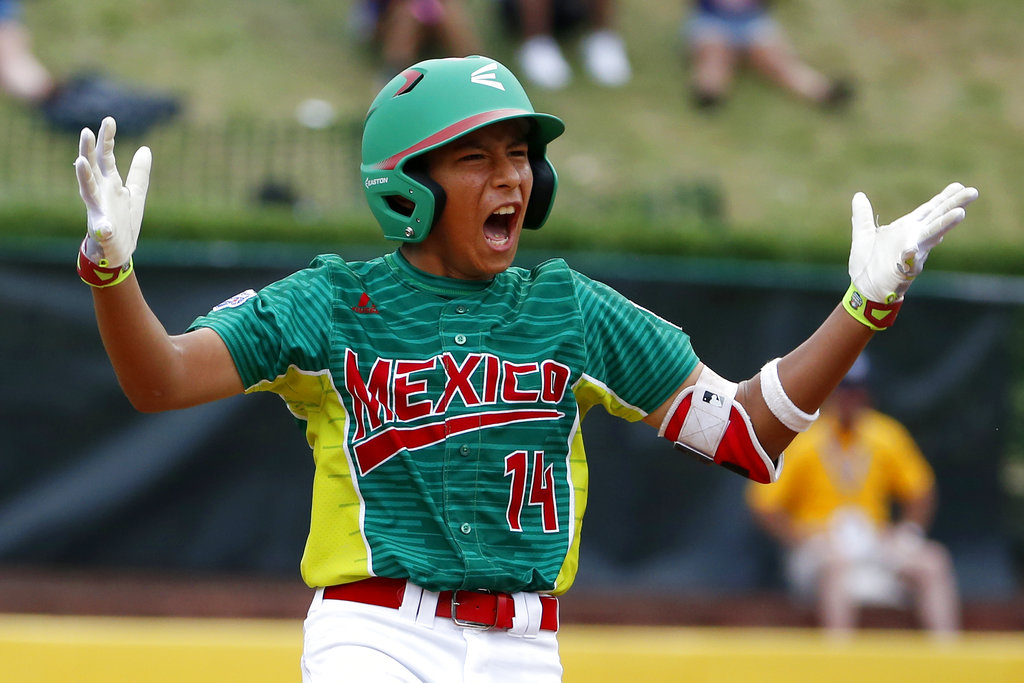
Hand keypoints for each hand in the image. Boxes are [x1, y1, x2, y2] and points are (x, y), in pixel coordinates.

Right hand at [75, 117, 151, 267]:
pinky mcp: (102, 231)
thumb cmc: (123, 219)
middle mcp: (100, 193)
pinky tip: (104, 227)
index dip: (107, 139)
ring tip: (80, 162)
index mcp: (109, 183)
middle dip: (88, 150)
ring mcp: (98, 210)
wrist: (118, 250)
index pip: (106, 157)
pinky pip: (101, 229)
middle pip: (92, 168)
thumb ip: (139, 172)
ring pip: (87, 191)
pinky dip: (102, 227)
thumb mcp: (135, 193)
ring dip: (83, 176)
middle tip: (86, 131)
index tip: (109, 119)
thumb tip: (145, 148)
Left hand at [849, 182, 978, 302]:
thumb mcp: (863, 235)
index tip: (959, 185)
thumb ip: (862, 216)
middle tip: (972, 191)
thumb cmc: (868, 264)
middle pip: (937, 218)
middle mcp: (914, 238)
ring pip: (932, 236)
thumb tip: (859, 195)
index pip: (929, 210)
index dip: (943, 198)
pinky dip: (914, 253)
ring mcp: (913, 253)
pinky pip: (912, 259)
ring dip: (945, 225)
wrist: (865, 289)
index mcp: (906, 228)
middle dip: (954, 205)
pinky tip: (914, 247)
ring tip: (960, 213)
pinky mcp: (905, 268)